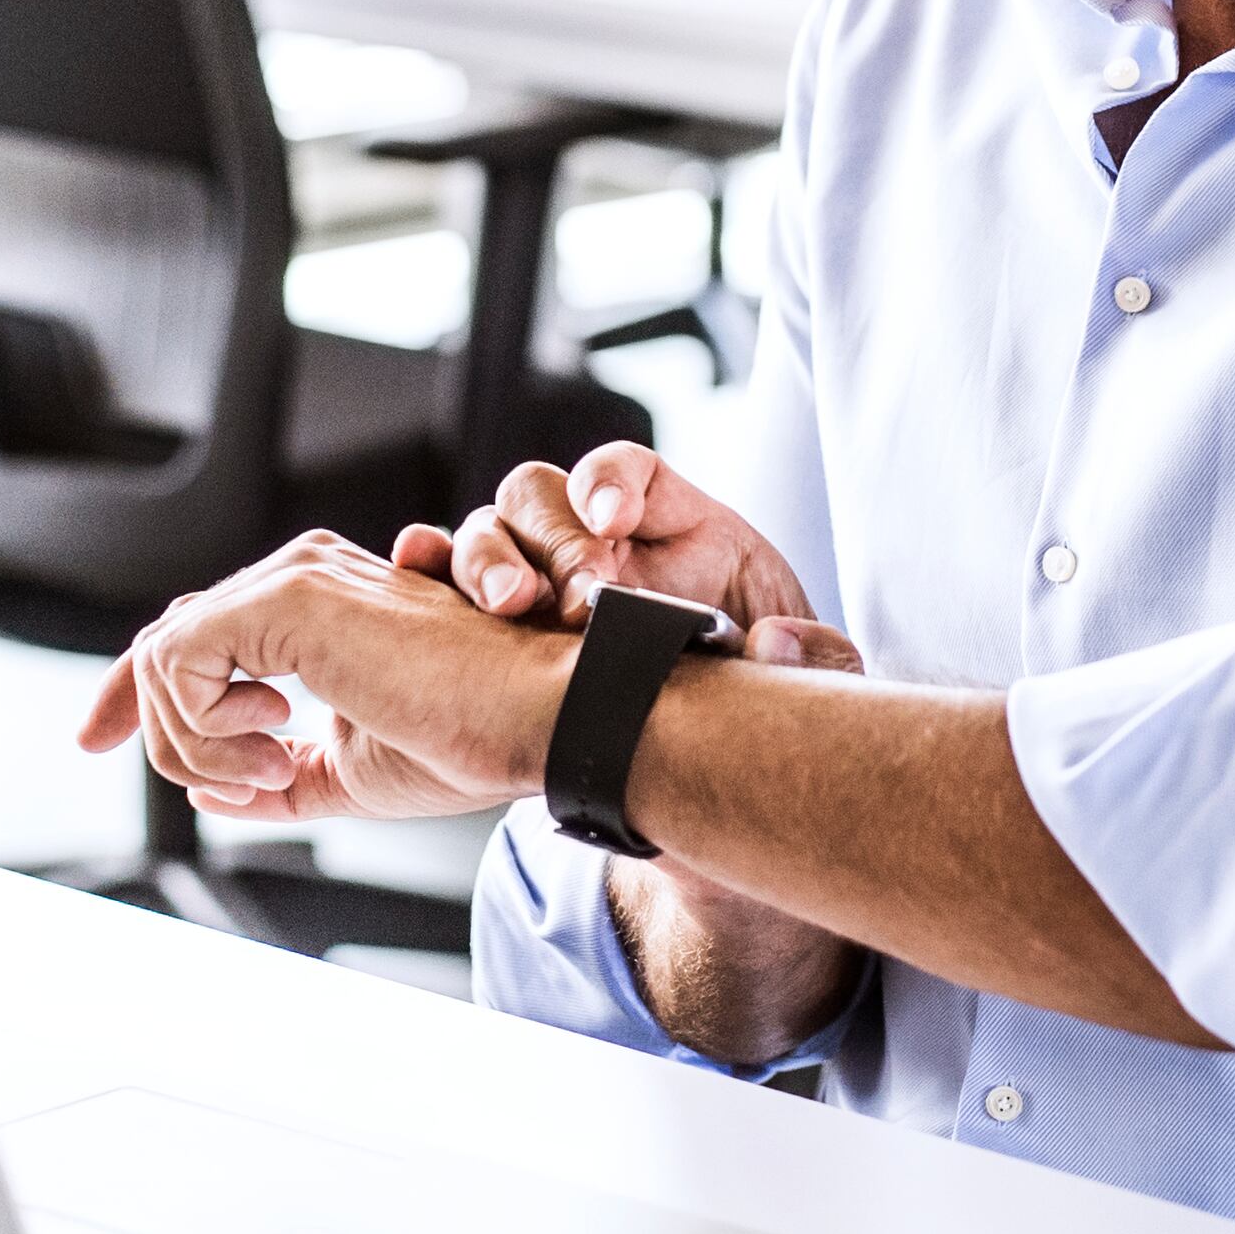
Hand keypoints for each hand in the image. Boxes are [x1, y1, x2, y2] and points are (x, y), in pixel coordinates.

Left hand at [77, 528, 580, 823]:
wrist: (532, 720)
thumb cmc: (470, 738)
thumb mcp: (349, 771)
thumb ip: (277, 776)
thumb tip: (209, 791)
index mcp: (316, 606)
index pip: (193, 631)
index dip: (132, 686)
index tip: (94, 737)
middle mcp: (297, 574)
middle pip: (164, 638)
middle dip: (136, 713)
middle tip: (209, 775)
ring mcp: (291, 577)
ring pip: (166, 659)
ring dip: (200, 744)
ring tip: (279, 769)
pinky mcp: (286, 598)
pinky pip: (179, 663)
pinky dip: (208, 728)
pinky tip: (277, 745)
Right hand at [448, 444, 850, 664]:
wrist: (724, 762)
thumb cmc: (765, 695)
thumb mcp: (812, 671)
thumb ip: (819, 655)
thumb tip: (778, 646)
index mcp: (673, 529)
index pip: (626, 471)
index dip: (609, 480)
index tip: (610, 519)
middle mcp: (594, 544)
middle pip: (541, 494)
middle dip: (549, 536)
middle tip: (572, 597)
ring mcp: (538, 582)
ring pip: (486, 535)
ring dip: (486, 562)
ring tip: (505, 607)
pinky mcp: (493, 634)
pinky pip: (440, 589)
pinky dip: (423, 576)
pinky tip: (415, 580)